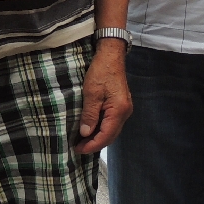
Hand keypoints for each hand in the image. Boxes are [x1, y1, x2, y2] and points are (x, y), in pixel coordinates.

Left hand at [75, 39, 131, 153]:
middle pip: (111, 136)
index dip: (92, 145)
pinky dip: (101, 128)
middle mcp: (125, 112)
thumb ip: (89, 114)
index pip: (106, 136)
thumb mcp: (91, 93)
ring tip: (82, 140)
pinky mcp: (120, 105)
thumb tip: (86, 133)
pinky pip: (111, 122)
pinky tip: (90, 129)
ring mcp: (124, 109)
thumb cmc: (101, 71)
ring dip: (98, 137)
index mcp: (119, 110)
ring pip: (111, 130)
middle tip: (78, 147)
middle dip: (95, 144)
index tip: (78, 149)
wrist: (111, 55)